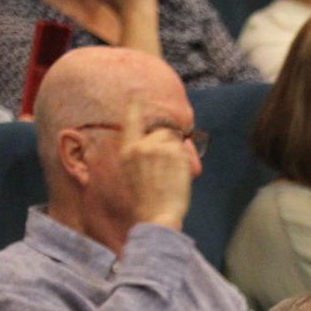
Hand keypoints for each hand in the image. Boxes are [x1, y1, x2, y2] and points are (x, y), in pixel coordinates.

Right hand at [120, 99, 193, 228]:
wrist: (156, 216)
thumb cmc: (145, 200)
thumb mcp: (131, 173)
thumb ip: (138, 152)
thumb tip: (151, 137)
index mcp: (127, 150)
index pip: (132, 117)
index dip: (136, 104)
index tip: (137, 93)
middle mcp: (141, 146)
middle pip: (161, 129)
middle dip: (167, 140)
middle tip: (167, 163)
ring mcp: (159, 149)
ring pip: (174, 138)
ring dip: (176, 150)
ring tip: (170, 173)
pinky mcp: (175, 155)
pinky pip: (183, 148)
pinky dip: (183, 159)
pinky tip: (177, 176)